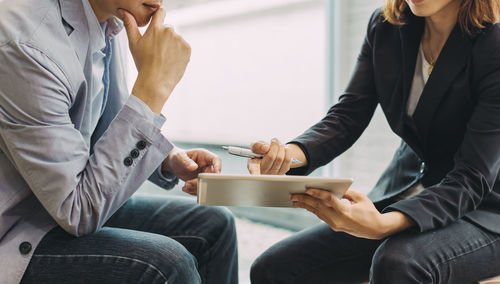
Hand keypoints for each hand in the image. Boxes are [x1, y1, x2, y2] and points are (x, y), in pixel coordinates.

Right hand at [119, 8, 190, 113]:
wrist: (155, 82)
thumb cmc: (143, 64)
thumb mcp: (134, 44)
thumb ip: (130, 25)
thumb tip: (124, 11)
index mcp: (155, 28)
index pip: (160, 12)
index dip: (159, 16)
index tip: (158, 22)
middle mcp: (169, 31)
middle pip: (168, 30)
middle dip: (164, 38)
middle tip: (158, 53)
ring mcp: (179, 39)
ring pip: (176, 40)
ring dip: (173, 46)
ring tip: (165, 59)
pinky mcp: (187, 48)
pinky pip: (184, 47)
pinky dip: (180, 53)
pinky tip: (172, 61)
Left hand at [163, 147, 220, 195]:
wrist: (175, 165)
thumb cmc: (178, 157)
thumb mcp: (179, 157)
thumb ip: (186, 161)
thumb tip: (193, 167)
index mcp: (204, 156)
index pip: (216, 160)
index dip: (218, 166)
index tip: (216, 173)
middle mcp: (207, 166)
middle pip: (212, 175)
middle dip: (201, 182)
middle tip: (189, 183)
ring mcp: (205, 175)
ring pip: (207, 184)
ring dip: (196, 188)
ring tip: (186, 185)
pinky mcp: (201, 182)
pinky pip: (202, 189)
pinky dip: (193, 191)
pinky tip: (186, 188)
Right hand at [247, 138, 305, 174]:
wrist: (270, 153)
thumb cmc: (261, 151)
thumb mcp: (255, 146)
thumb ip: (257, 146)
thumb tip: (266, 148)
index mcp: (253, 165)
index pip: (253, 169)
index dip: (254, 171)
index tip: (255, 174)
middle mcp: (263, 172)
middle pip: (271, 157)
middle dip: (275, 145)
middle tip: (274, 141)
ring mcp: (273, 174)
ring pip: (281, 158)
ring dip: (282, 147)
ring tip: (279, 144)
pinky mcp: (282, 173)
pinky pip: (288, 160)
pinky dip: (287, 151)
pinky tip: (284, 149)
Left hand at [291, 189, 414, 238]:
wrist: (376, 229)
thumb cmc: (369, 211)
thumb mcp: (360, 197)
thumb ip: (346, 192)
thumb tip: (333, 187)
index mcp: (346, 211)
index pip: (328, 200)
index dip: (317, 193)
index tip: (307, 188)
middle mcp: (339, 220)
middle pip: (319, 208)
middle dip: (305, 200)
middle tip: (293, 194)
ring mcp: (336, 225)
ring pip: (317, 213)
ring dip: (305, 206)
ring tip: (295, 200)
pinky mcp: (335, 227)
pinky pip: (321, 216)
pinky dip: (313, 210)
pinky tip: (305, 205)